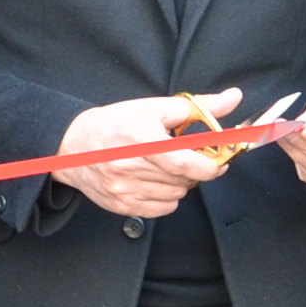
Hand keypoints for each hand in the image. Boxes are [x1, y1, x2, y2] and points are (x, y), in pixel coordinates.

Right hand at [59, 89, 241, 217]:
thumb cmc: (115, 124)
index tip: (218, 160)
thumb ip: (197, 106)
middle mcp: (129, 166)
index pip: (183, 161)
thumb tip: (232, 98)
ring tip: (166, 166)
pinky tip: (156, 181)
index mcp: (139, 137)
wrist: (73, 146)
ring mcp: (123, 189)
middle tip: (190, 157)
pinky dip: (168, 197)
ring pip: (176, 194)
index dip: (208, 165)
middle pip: (183, 179)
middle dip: (195, 169)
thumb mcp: (154, 107)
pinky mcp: (121, 205)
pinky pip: (163, 208)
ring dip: (180, 182)